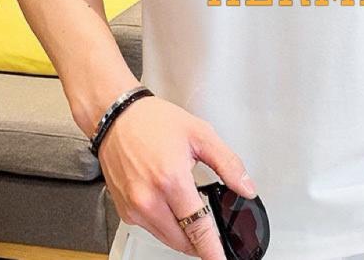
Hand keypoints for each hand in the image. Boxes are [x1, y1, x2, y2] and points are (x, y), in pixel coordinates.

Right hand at [98, 96, 256, 259]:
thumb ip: (227, 163)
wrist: (117, 117)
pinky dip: (164, 224)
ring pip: (166, 238)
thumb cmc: (153, 121)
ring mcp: (133, 208)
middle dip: (200, 241)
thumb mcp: (200, 134)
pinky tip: (170, 204)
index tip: (221, 258)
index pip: (198, 228)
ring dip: (183, 234)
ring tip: (193, 214)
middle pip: (182, 240)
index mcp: (170, 180)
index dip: (212, 249)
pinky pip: (151, 228)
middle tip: (212, 233)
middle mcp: (148, 199)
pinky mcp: (124, 211)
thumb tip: (246, 187)